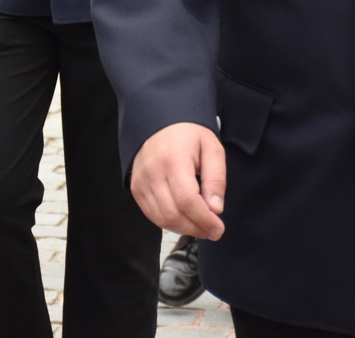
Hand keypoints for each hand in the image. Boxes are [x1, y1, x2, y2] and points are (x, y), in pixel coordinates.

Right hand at [131, 122, 225, 238]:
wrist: (161, 123)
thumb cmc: (189, 135)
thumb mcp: (212, 149)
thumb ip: (216, 179)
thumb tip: (215, 210)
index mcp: (174, 159)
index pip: (187, 200)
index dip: (204, 220)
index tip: (218, 229)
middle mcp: (153, 172)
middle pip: (173, 214)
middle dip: (196, 228)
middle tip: (212, 230)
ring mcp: (141, 181)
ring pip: (162, 219)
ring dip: (184, 229)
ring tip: (200, 225)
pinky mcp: (136, 188)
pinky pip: (152, 215)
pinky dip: (170, 223)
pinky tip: (185, 219)